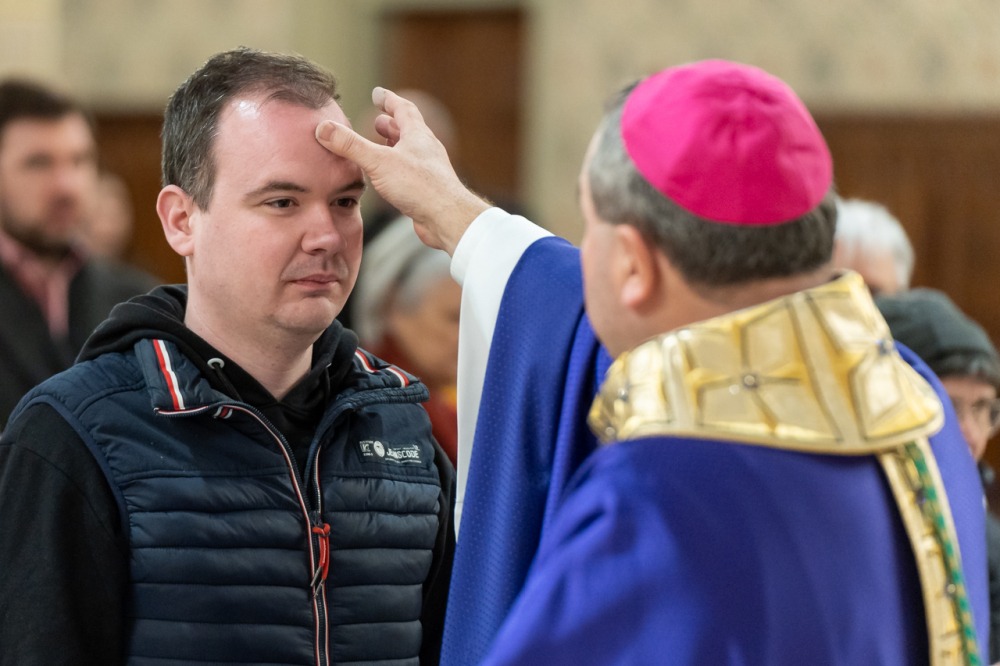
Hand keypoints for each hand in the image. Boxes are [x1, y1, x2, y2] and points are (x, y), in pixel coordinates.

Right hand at [316, 87, 490, 255]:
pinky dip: (397, 169)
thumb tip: (323, 128)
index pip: (403, 109)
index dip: (389, 99)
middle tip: (377, 121)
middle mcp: (426, 149)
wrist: (447, 218)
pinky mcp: (427, 189)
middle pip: (408, 130)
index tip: (378, 93)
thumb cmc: (419, 186)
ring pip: (410, 152)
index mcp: (418, 135)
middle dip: (391, 124)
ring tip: (382, 146)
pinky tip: (390, 178)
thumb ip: (350, 145)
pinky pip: (410, 172)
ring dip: (395, 147)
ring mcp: (429, 170)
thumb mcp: (378, 162)